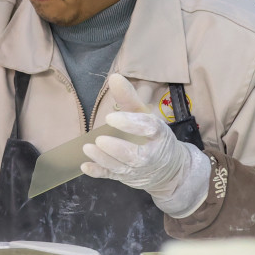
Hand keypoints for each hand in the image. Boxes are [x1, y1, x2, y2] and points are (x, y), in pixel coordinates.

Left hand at [80, 74, 209, 217]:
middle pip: (135, 155)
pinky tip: (85, 166)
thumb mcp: (146, 115)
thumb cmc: (154, 136)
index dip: (130, 123)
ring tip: (88, 148)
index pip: (148, 128)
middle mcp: (151, 154)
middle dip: (117, 148)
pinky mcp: (127, 178)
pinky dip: (99, 173)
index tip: (111, 117)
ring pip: (121, 167)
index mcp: (158, 134)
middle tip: (100, 139)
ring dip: (104, 159)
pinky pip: (112, 177)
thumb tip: (114, 77)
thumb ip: (129, 98)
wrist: (170, 169)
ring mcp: (138, 169)